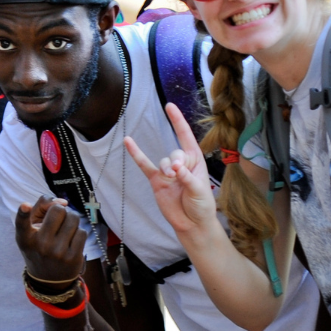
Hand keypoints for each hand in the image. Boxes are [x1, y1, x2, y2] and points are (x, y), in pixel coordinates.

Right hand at [14, 196, 89, 285]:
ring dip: (71, 220)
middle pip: (59, 210)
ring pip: (73, 218)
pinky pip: (82, 232)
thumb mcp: (32, 229)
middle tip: (58, 220)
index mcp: (26, 237)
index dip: (23, 212)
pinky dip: (78, 233)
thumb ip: (42, 207)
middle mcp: (41, 244)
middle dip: (61, 211)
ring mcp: (58, 252)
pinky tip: (71, 241)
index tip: (25, 205)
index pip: (22, 223)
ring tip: (65, 230)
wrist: (49, 279)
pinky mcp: (73, 257)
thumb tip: (63, 202)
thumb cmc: (40, 245)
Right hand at [124, 103, 219, 237]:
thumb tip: (176, 168)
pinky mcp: (156, 181)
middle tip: (179, 174)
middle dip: (177, 161)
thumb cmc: (202, 206)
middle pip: (174, 152)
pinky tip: (128, 142)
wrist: (191, 224)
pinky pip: (145, 165)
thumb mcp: (200, 190)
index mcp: (196, 161)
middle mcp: (181, 164)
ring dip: (166, 169)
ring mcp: (168, 172)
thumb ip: (187, 177)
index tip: (169, 106)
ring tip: (172, 180)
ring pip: (162, 161)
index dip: (178, 121)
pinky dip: (137, 154)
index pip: (186, 137)